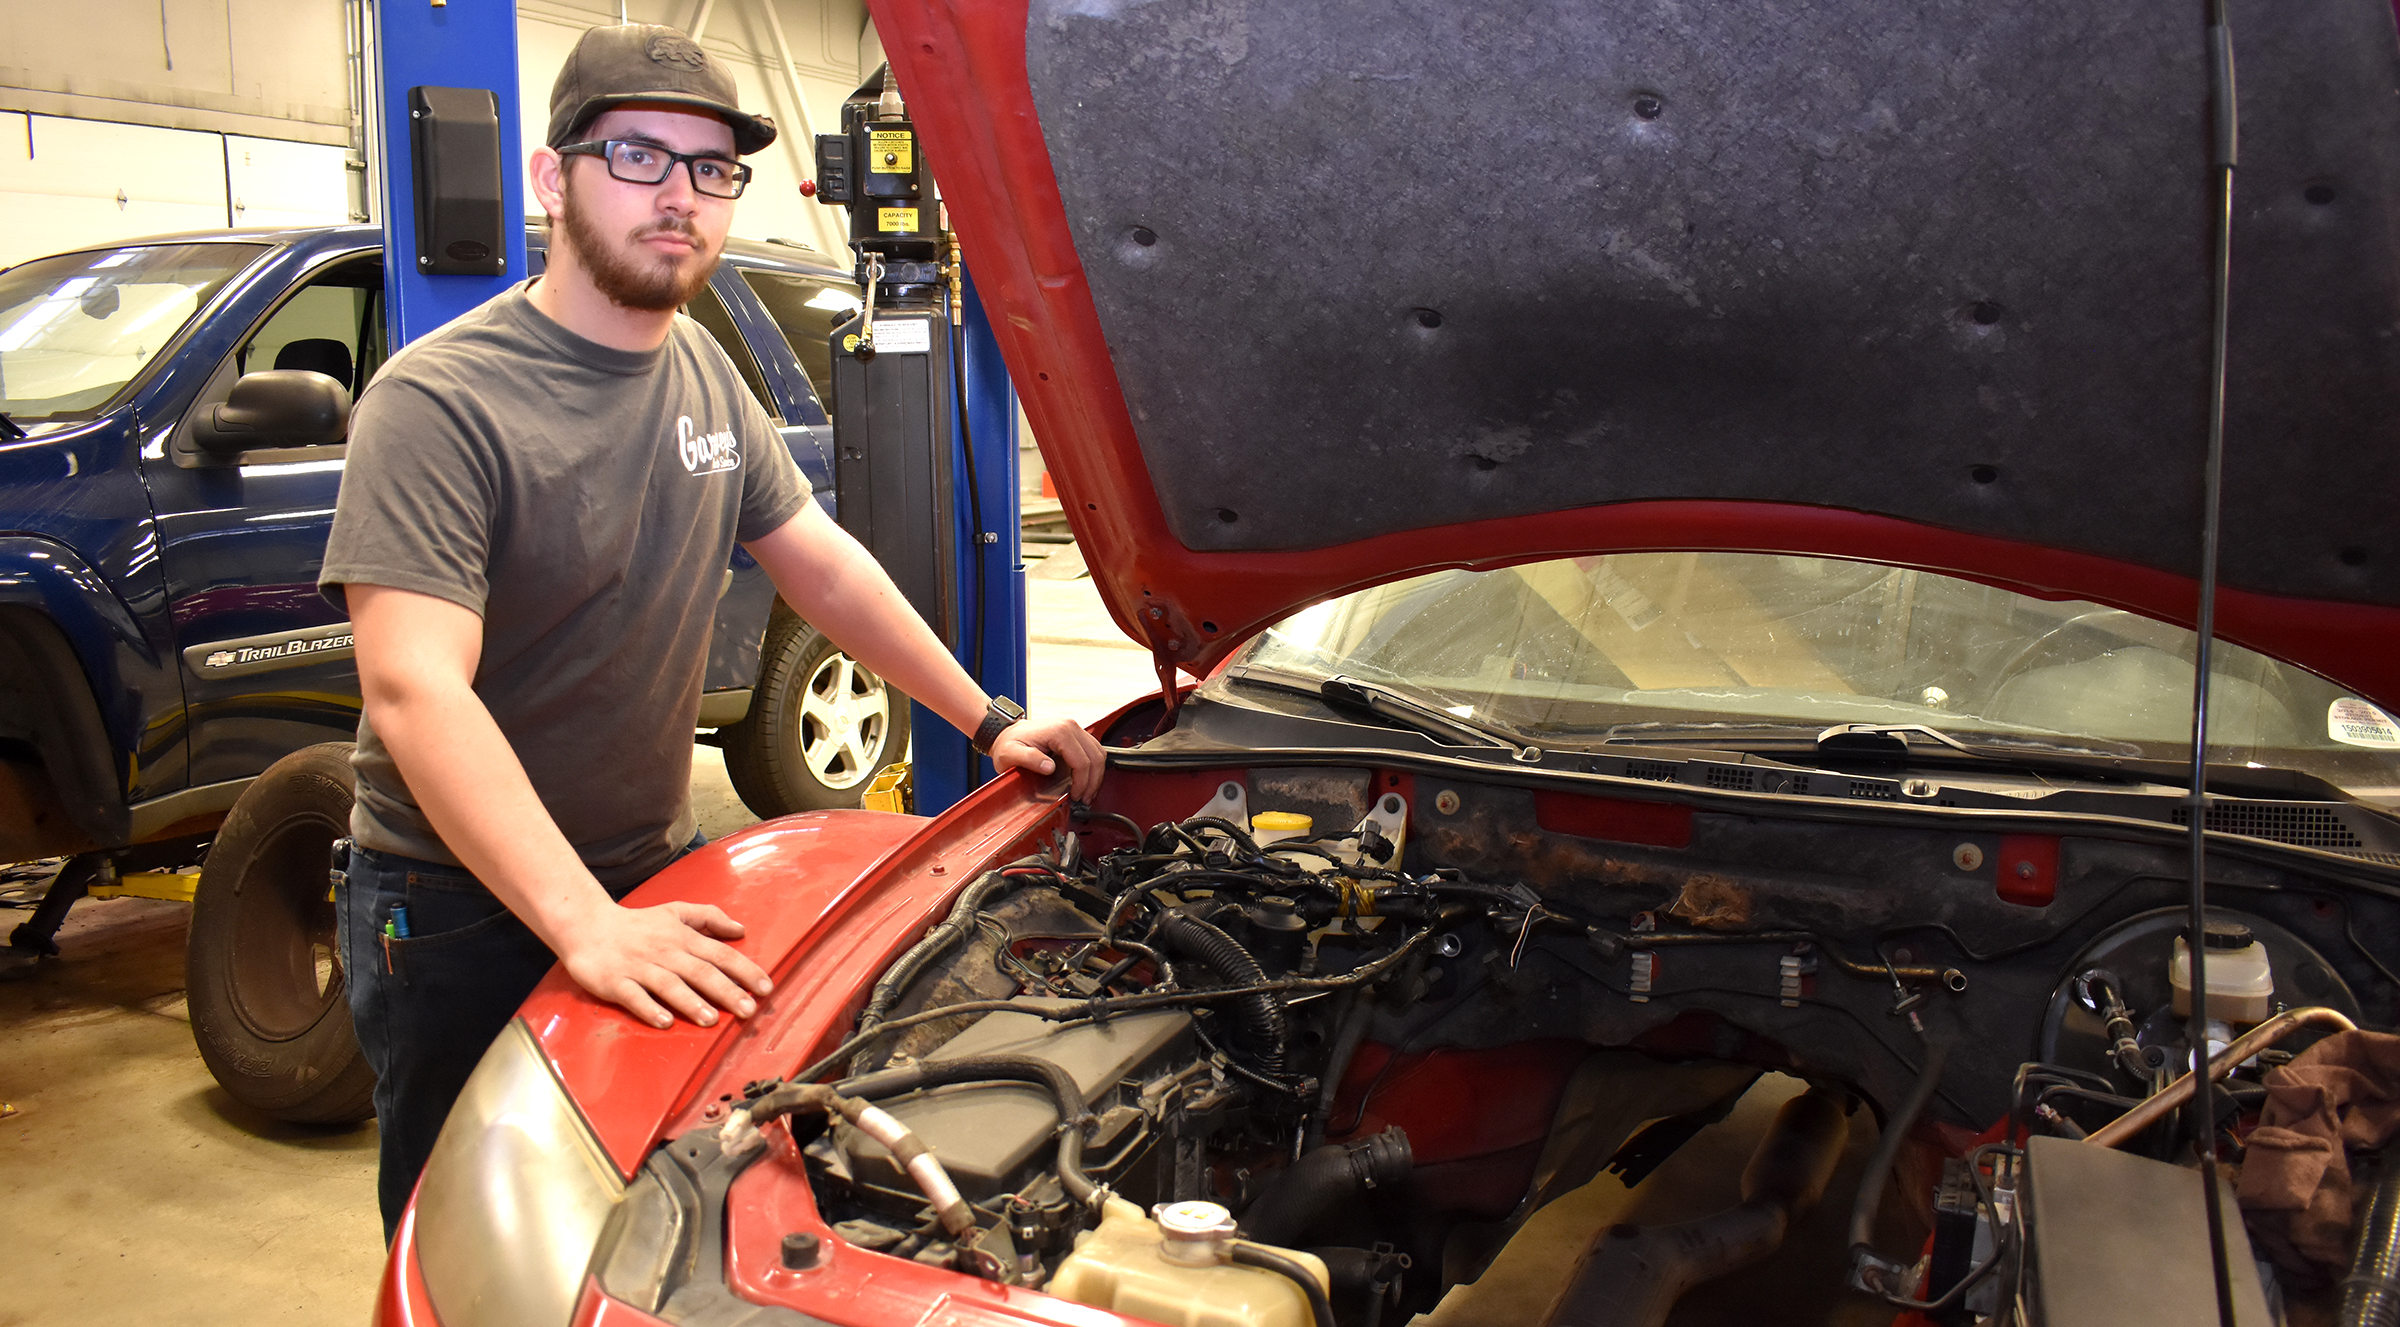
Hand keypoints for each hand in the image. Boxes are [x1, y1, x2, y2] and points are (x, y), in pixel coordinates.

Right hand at [554, 898, 774, 1029]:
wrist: (587, 925)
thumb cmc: (637, 924)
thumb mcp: (675, 911)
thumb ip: (709, 917)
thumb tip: (741, 929)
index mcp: (682, 937)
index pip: (720, 954)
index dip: (744, 970)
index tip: (766, 987)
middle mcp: (664, 951)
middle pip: (700, 972)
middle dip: (727, 992)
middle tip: (749, 1010)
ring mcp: (639, 967)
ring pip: (669, 985)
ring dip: (691, 1003)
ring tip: (712, 1020)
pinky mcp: (615, 981)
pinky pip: (634, 997)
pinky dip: (649, 1009)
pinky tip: (664, 1021)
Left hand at [990, 713, 1107, 800]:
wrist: (1006, 733)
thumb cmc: (1008, 743)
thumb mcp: (1011, 754)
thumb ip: (1030, 759)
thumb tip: (1049, 768)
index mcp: (1059, 731)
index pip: (1082, 761)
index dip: (1082, 783)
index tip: (1076, 796)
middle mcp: (1070, 727)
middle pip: (1095, 757)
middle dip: (1093, 782)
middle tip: (1085, 799)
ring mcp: (1074, 729)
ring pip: (1098, 753)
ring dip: (1096, 775)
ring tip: (1087, 792)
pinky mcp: (1075, 734)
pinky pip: (1093, 751)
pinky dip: (1093, 767)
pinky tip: (1086, 780)